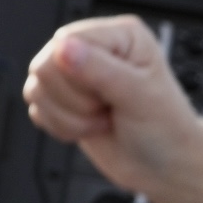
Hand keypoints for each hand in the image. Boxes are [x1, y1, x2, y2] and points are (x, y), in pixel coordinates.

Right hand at [23, 13, 202, 202]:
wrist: (166, 167)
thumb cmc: (166, 128)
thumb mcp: (140, 96)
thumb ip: (101, 69)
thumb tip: (64, 48)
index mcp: (119, 36)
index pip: (66, 41)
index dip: (79, 76)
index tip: (109, 94)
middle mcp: (94, 49)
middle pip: (44, 66)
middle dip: (76, 100)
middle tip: (107, 107)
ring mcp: (76, 75)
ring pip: (36, 89)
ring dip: (69, 116)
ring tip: (102, 118)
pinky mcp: (63, 99)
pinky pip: (36, 109)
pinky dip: (61, 127)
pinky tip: (89, 127)